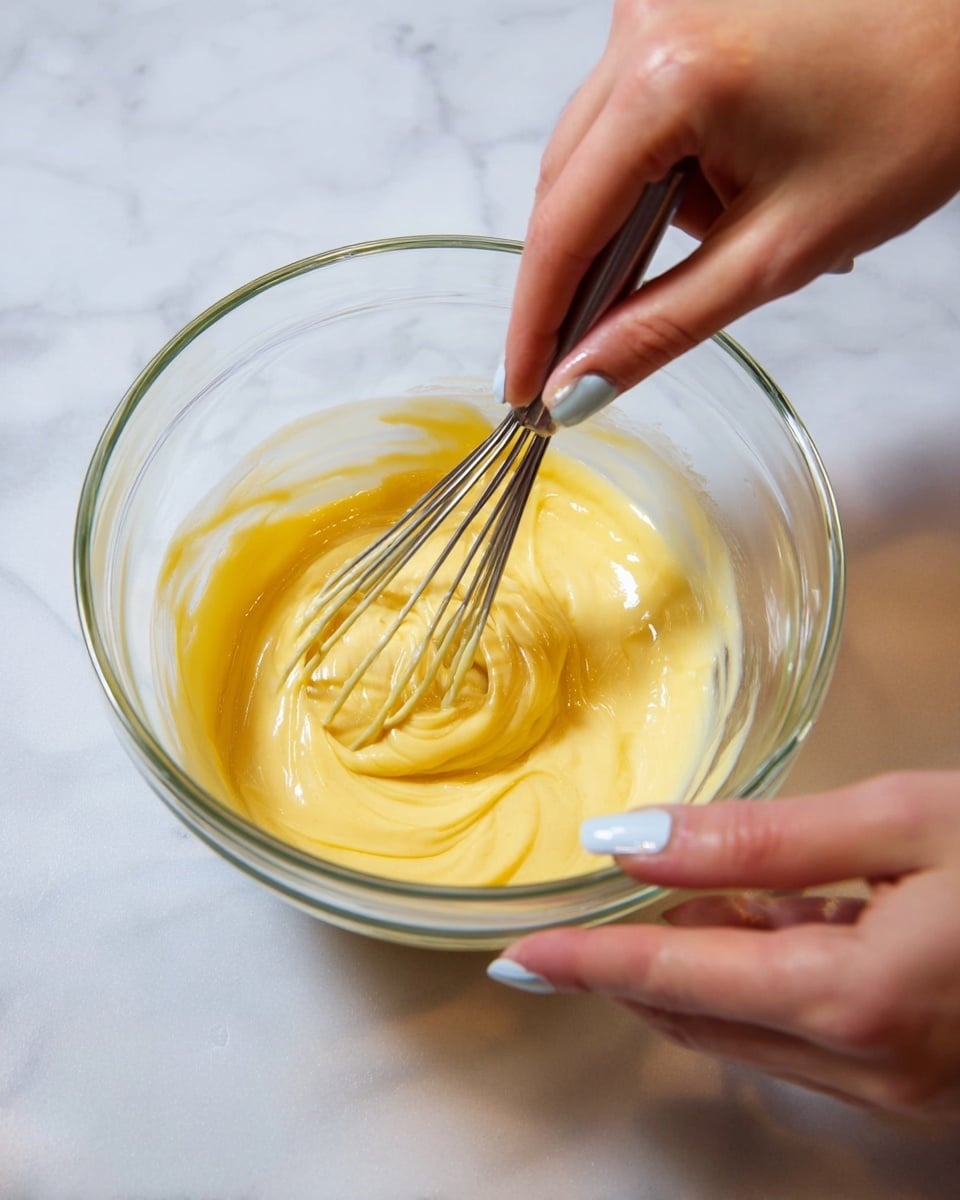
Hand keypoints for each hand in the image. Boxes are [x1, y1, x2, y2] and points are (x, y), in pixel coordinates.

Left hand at [488, 772, 959, 1117]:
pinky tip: (783, 918)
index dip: (585, 965)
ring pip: (753, 1030)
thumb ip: (758, 840)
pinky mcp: (929, 1089)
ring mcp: (905, 1092)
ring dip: (703, 966)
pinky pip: (812, 1038)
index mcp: (853, 998)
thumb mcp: (904, 821)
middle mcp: (870, 1067)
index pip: (672, 980)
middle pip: (703, 1013)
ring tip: (693, 891)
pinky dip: (772, 980)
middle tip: (594, 907)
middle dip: (636, 962)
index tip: (516, 958)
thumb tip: (628, 840)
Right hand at [504, 0, 959, 417]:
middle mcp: (645, 18)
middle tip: (614, 337)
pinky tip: (741, 171)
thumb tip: (581, 385)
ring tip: (750, 218)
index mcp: (670, 76)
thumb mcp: (782, 248)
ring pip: (602, 146)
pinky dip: (668, 160)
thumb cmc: (920, 109)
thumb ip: (665, 325)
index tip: (521, 385)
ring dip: (648, 208)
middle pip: (568, 181)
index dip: (535, 321)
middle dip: (598, 265)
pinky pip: (633, 105)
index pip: (561, 225)